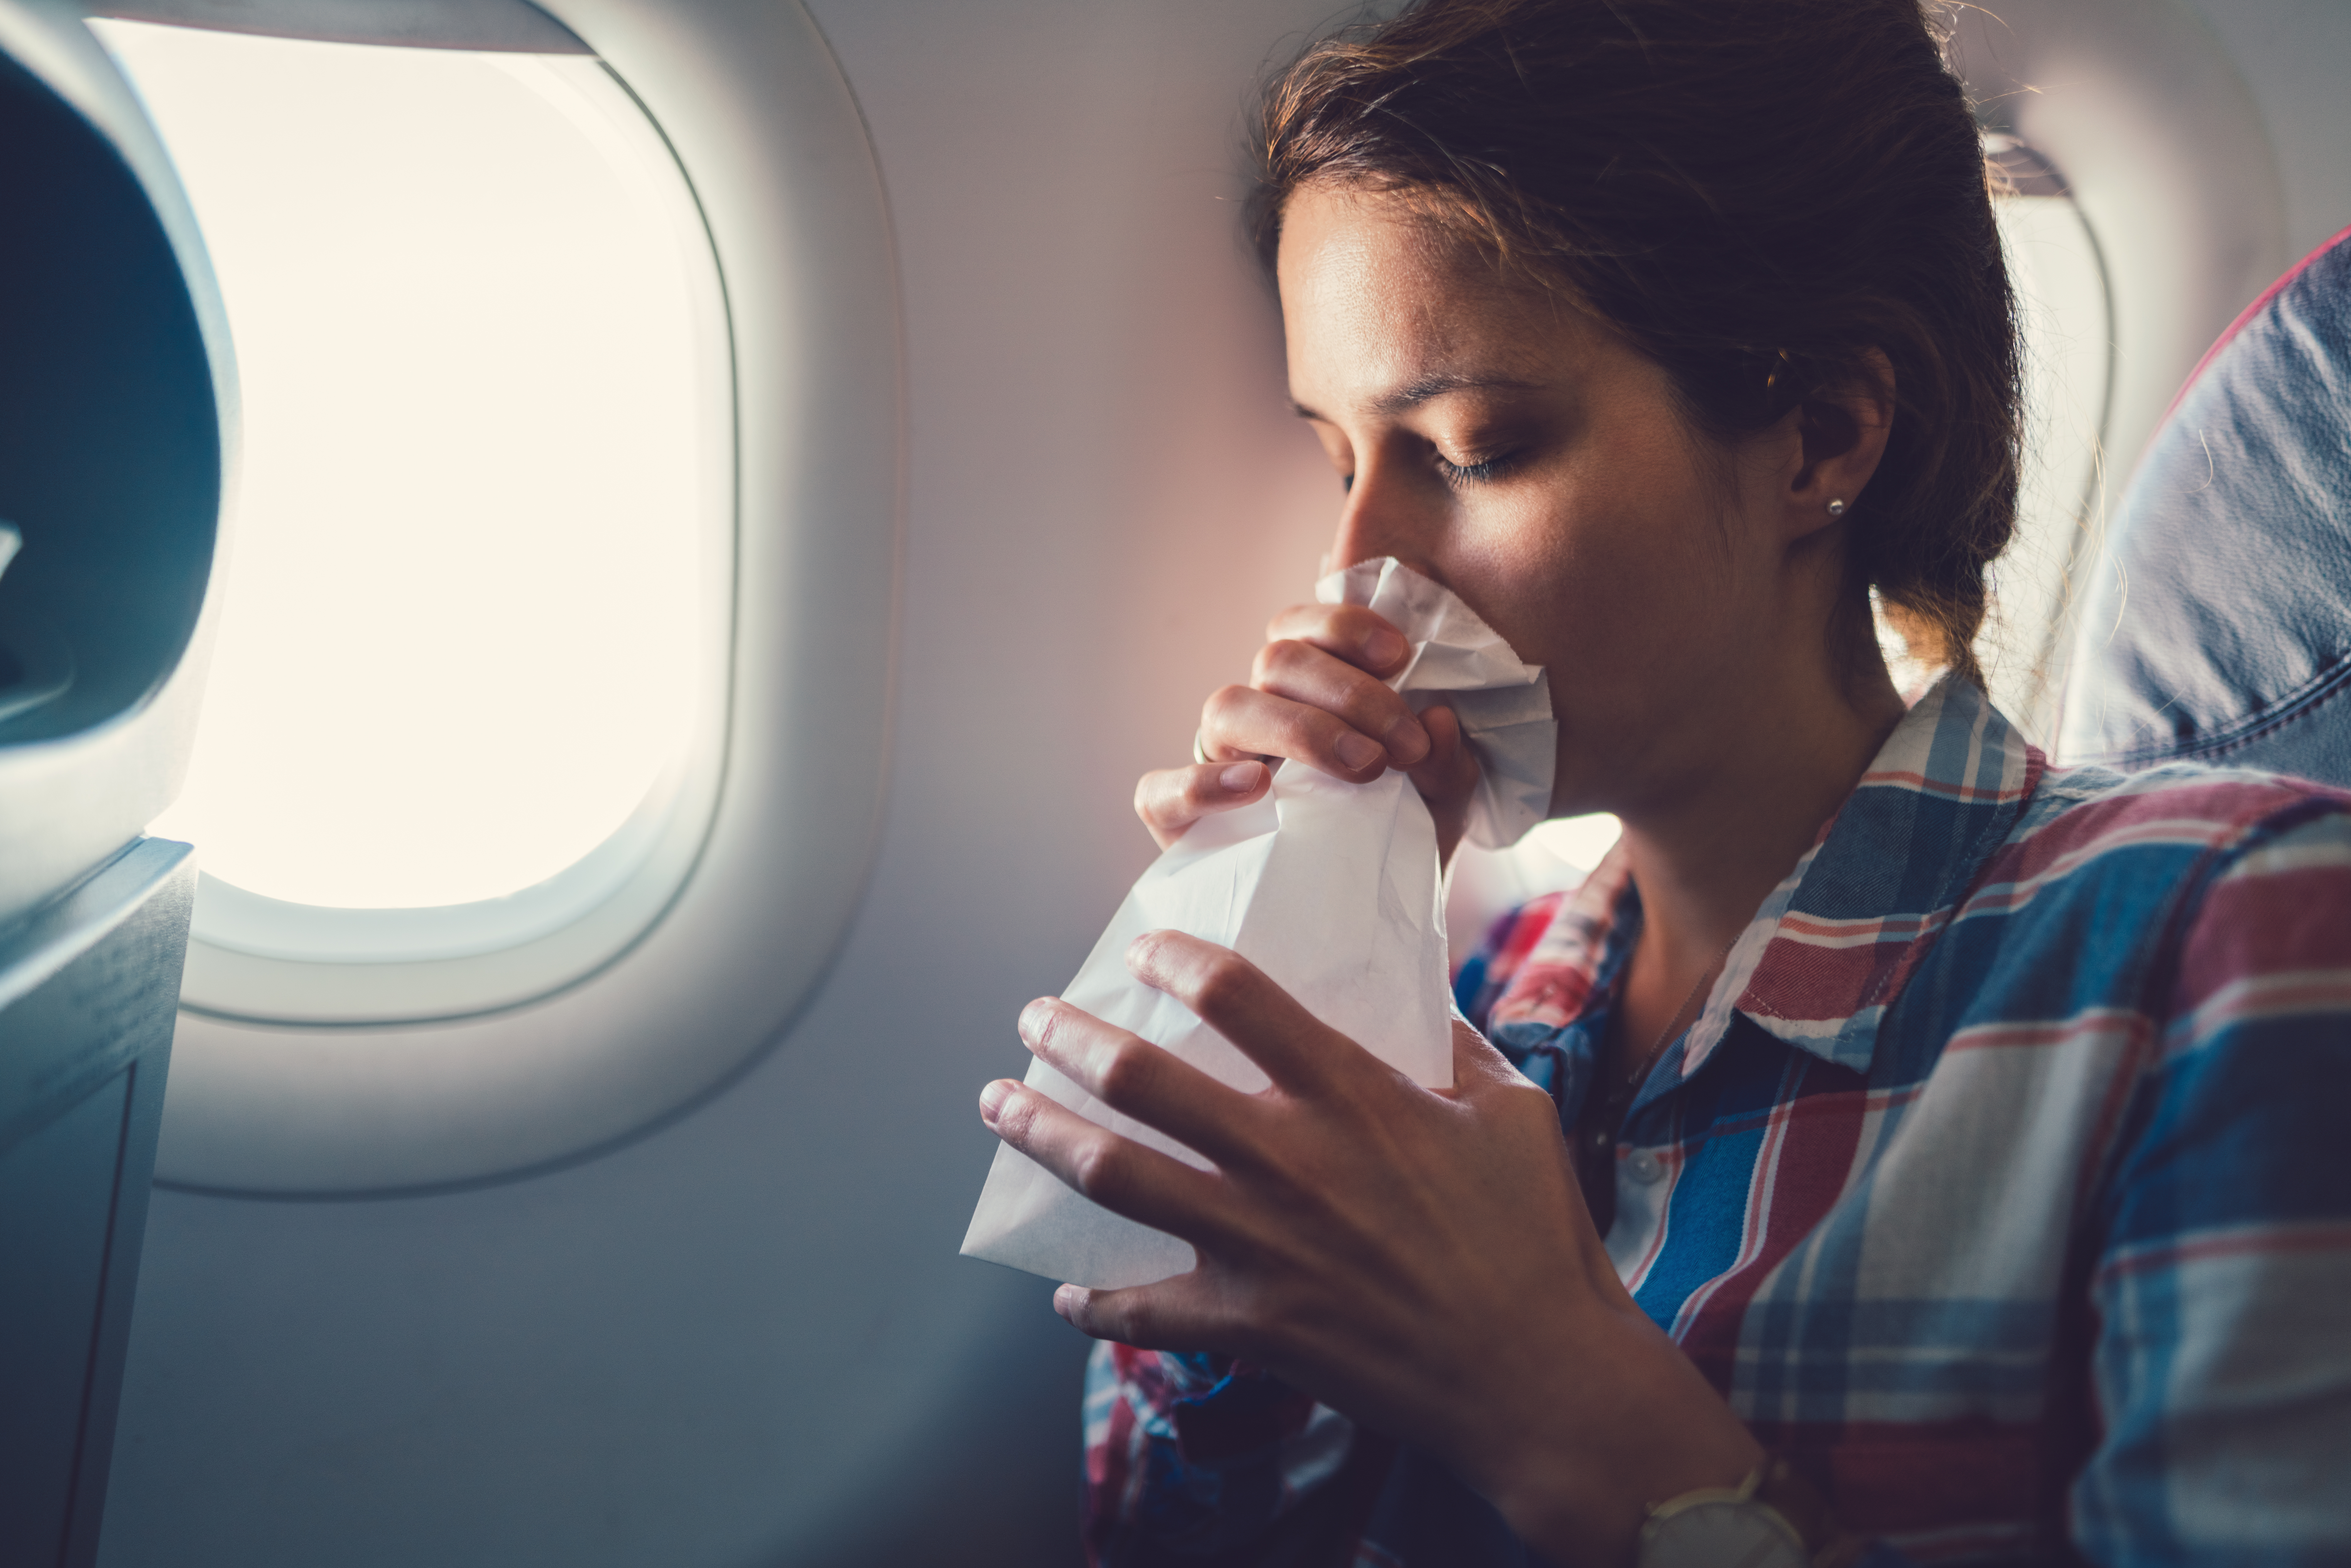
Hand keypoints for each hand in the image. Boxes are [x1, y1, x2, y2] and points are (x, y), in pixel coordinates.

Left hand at [978, 932, 1763, 1567]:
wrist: (1539, 1378)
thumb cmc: (1535, 1238)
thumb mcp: (1512, 1112)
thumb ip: (1456, 1046)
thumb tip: (1421, 998)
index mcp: (1352, 1096)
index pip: (1236, 996)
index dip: (1176, 960)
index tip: (1143, 951)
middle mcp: (1289, 1161)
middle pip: (1141, 1080)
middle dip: (1069, 1038)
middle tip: (1033, 1019)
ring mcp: (1261, 1246)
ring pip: (1114, 1177)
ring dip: (1042, 1135)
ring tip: (999, 1105)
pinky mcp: (1254, 1325)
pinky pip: (1145, 1314)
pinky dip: (1097, 1306)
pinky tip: (1067, 1294)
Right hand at [1133, 604, 1482, 859]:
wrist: (1361, 923)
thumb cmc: (1394, 841)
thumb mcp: (1438, 804)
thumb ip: (1445, 764)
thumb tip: (1440, 720)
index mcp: (1307, 692)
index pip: (1306, 629)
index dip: (1345, 625)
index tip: (1401, 655)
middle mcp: (1257, 714)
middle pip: (1276, 660)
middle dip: (1347, 692)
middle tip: (1403, 745)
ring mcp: (1213, 764)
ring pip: (1226, 708)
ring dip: (1298, 728)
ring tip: (1361, 767)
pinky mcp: (1177, 821)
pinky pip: (1162, 790)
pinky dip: (1204, 783)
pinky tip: (1258, 789)